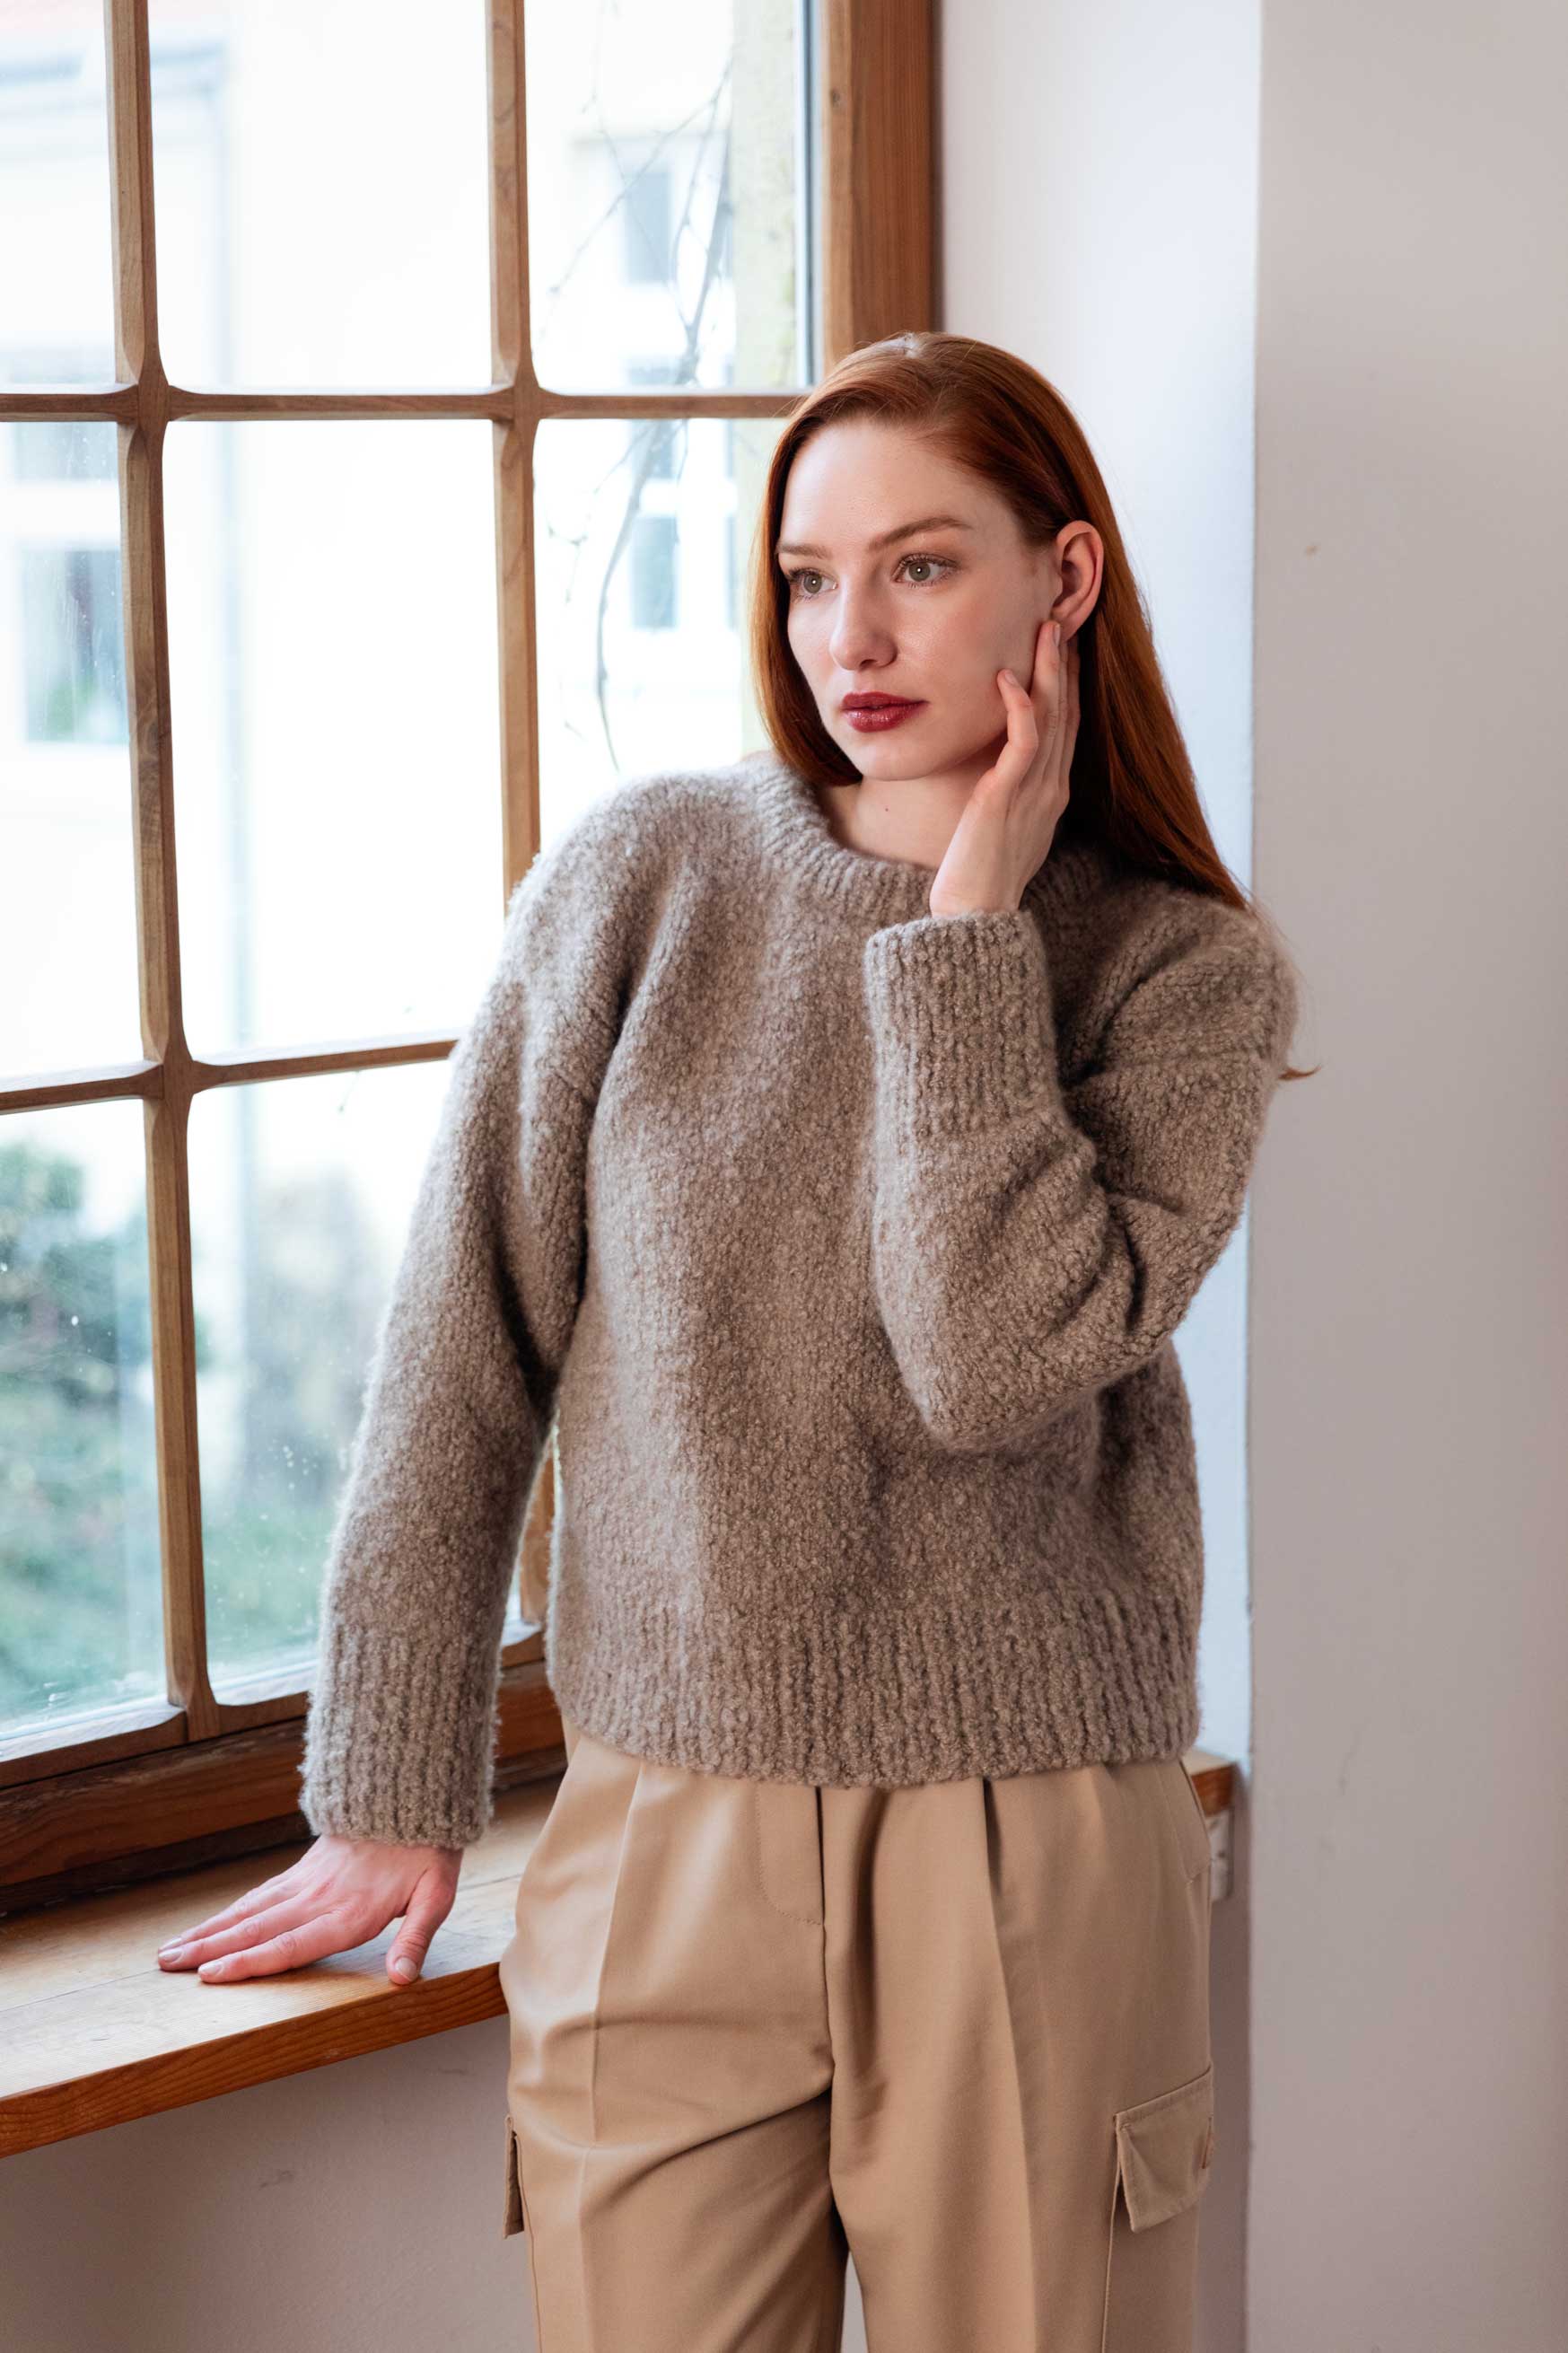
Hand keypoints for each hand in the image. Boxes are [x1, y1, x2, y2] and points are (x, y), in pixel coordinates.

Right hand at [153, 1833, 462, 1985]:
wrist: (414, 1794)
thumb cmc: (428, 1851)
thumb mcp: (436, 1895)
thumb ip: (416, 1938)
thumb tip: (402, 1980)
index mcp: (348, 1913)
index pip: (291, 1944)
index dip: (250, 1962)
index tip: (209, 1975)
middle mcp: (318, 1898)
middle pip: (256, 1928)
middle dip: (209, 1949)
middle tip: (165, 1966)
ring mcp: (307, 1882)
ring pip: (249, 1910)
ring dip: (209, 1931)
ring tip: (169, 1950)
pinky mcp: (303, 1869)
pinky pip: (259, 1895)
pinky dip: (230, 1912)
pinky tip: (209, 1925)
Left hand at [927, 618, 1080, 916]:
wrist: (974, 915)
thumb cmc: (978, 878)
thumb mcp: (1001, 829)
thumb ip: (1007, 797)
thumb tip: (998, 776)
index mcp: (1051, 794)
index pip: (1067, 727)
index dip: (1068, 684)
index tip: (1064, 647)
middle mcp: (1052, 788)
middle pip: (1068, 713)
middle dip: (1066, 664)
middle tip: (1063, 620)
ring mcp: (1035, 791)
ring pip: (1053, 718)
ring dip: (1050, 670)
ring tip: (1047, 629)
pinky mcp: (1008, 796)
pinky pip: (1024, 741)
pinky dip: (1020, 705)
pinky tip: (1009, 676)